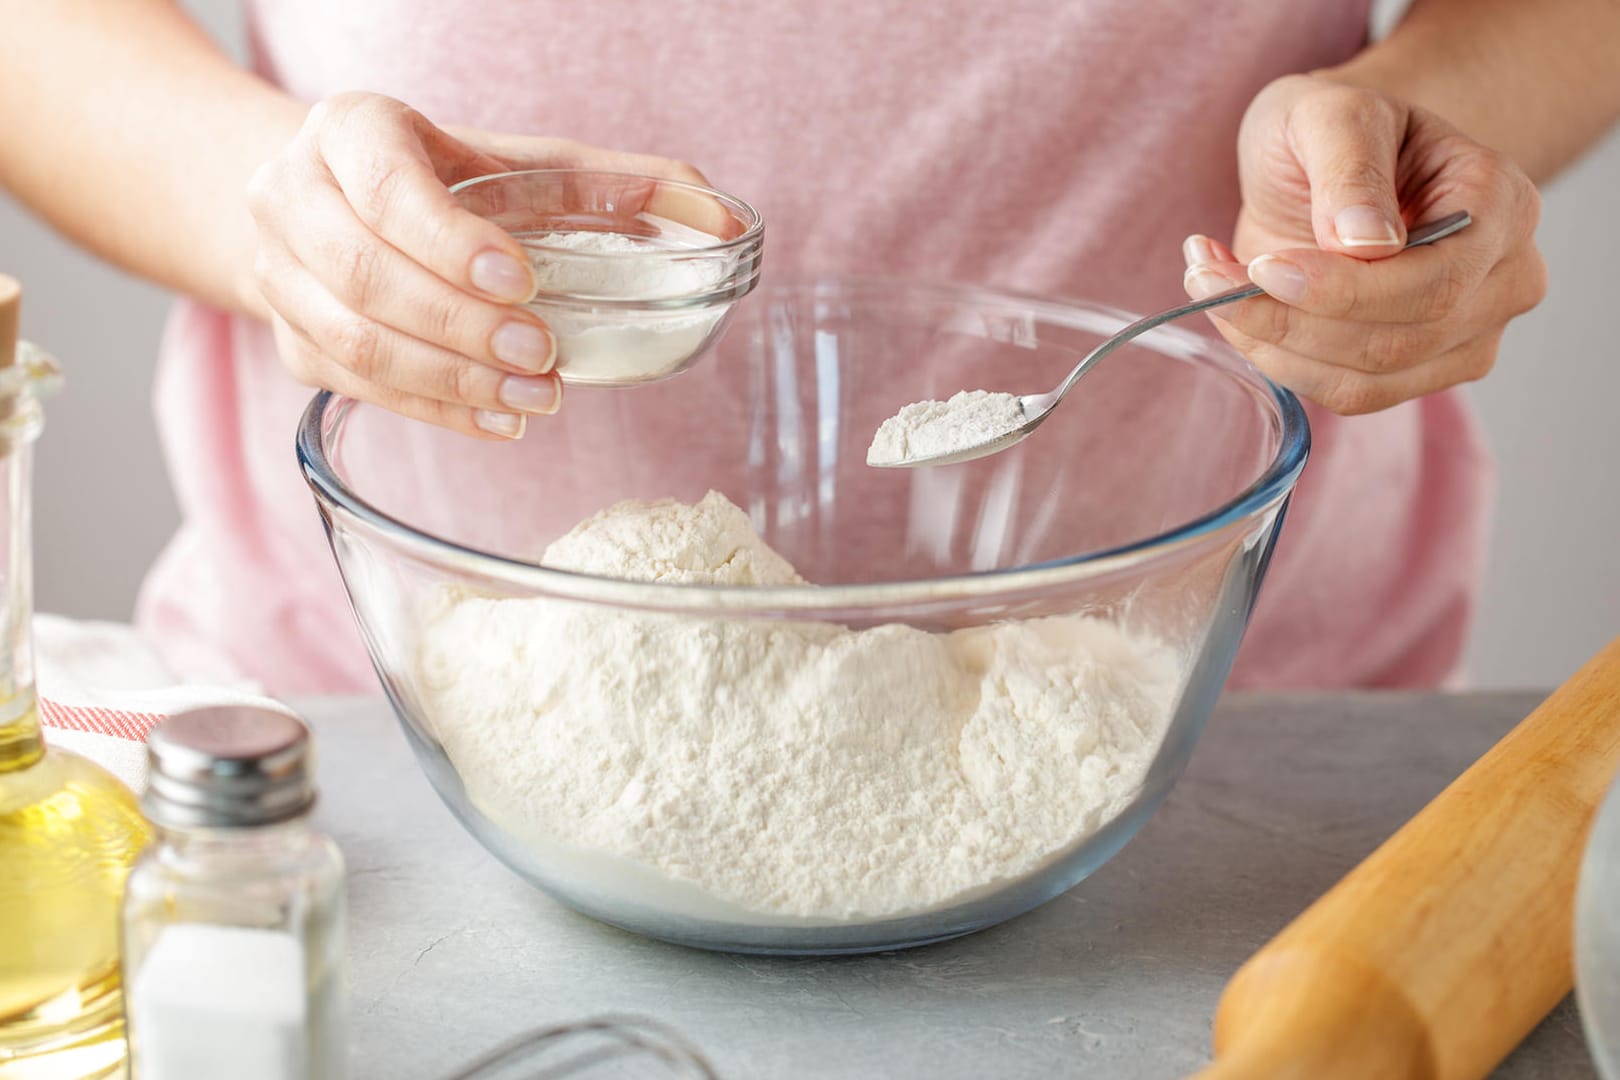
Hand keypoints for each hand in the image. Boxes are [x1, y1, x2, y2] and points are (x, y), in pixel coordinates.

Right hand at [245, 92, 709, 437]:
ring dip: (451, 378)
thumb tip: (724, 217)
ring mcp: (278, 273)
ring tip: (535, 398)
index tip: (523, 281)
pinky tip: (500, 420)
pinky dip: (434, 409)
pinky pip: (355, 387)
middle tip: (544, 354)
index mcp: (349, 129)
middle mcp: (293, 194)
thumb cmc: (445, 180)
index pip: (387, 186)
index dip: (450, 240)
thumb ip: (618, 186)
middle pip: (365, 274)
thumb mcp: (522, 166)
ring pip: (353, 341)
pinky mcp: (290, 341)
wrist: (332, 200)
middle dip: (461, 325)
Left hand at [1182, 74, 1546, 414]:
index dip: (1341, 291)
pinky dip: (1276, 360)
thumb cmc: (1336, 129)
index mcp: (1500, 205)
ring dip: (1270, 344)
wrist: (1325, 160)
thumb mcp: (1331, 113)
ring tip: (1212, 284)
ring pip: (1364, 380)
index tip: (1262, 266)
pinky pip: (1344, 393)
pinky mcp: (1417, 373)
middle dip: (1289, 320)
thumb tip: (1368, 243)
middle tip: (1208, 276)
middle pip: (1397, 341)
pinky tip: (1238, 311)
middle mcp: (1504, 279)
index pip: (1432, 282)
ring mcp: (1468, 336)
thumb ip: (1351, 168)